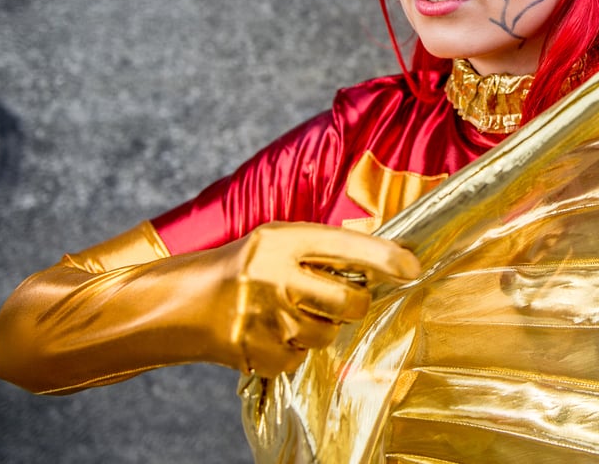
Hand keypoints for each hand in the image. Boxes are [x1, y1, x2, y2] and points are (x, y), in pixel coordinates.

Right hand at [215, 222, 420, 375]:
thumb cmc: (247, 266)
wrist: (186, 302)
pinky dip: (295, 349)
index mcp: (282, 240)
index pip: (346, 246)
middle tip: (343, 298)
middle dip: (355, 304)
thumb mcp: (278, 241)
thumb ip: (324, 249)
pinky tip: (274, 331)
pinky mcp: (258, 352)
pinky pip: (302, 358)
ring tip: (293, 311)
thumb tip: (387, 261)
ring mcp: (265, 318)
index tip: (412, 267)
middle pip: (348, 302)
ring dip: (321, 327)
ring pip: (328, 334)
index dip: (385, 258)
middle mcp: (274, 277)